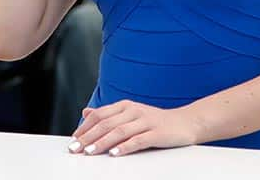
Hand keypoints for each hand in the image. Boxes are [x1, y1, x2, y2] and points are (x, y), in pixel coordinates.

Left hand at [68, 100, 199, 156]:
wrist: (186, 122)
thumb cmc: (155, 121)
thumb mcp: (130, 114)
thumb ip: (108, 114)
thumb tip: (86, 112)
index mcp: (126, 105)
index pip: (100, 115)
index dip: (85, 127)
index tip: (73, 140)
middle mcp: (134, 111)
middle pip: (106, 123)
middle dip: (88, 137)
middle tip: (75, 149)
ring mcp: (146, 121)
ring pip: (119, 132)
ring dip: (102, 142)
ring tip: (90, 152)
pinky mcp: (157, 133)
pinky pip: (138, 140)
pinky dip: (125, 147)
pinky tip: (114, 153)